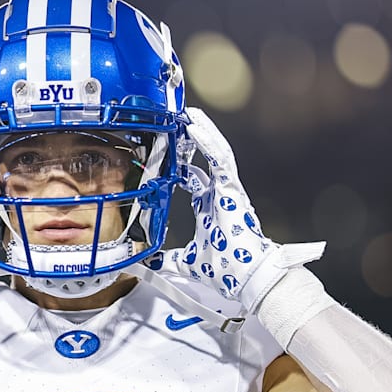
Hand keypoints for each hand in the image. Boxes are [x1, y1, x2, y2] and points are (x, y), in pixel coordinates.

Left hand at [145, 107, 323, 311]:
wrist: (245, 276)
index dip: (182, 168)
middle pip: (205, 160)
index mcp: (211, 208)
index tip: (168, 160)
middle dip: (192, 141)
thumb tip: (146, 263)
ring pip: (216, 153)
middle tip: (179, 124)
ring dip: (203, 133)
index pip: (196, 181)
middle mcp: (220, 195)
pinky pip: (220, 159)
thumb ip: (166, 261)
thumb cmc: (225, 269)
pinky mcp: (232, 189)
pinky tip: (196, 127)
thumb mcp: (186, 262)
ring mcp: (227, 190)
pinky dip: (208, 142)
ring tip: (190, 115)